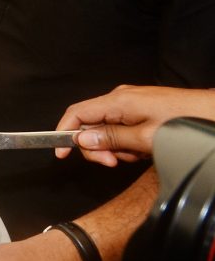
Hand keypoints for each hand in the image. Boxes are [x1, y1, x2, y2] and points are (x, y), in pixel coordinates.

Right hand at [55, 85, 214, 165]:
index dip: (63, 132)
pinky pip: (121, 126)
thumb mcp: (145, 138)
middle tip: (113, 163)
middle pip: (90, 124)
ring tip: (137, 154)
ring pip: (106, 128)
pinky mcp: (140, 108)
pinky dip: (126, 141)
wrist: (213, 113)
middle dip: (97, 147)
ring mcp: (130, 102)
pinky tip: (142, 148)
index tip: (60, 153)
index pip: (77, 113)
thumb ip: (111, 138)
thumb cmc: (184, 122)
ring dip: (116, 147)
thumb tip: (82, 138)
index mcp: (118, 101)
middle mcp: (120, 97)